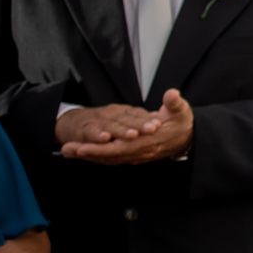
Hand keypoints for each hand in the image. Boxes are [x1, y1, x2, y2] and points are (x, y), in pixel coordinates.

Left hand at [60, 89, 193, 163]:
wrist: (186, 138)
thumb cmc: (181, 123)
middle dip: (86, 153)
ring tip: (67, 150)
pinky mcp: (130, 153)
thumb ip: (175, 103)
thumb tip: (171, 95)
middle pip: (108, 155)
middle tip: (67, 149)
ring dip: (88, 154)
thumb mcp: (181, 111)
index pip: (120, 148)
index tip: (83, 147)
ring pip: (107, 157)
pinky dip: (95, 155)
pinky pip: (110, 156)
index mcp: (147, 142)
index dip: (101, 149)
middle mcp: (138, 151)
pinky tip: (82, 151)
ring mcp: (134, 154)